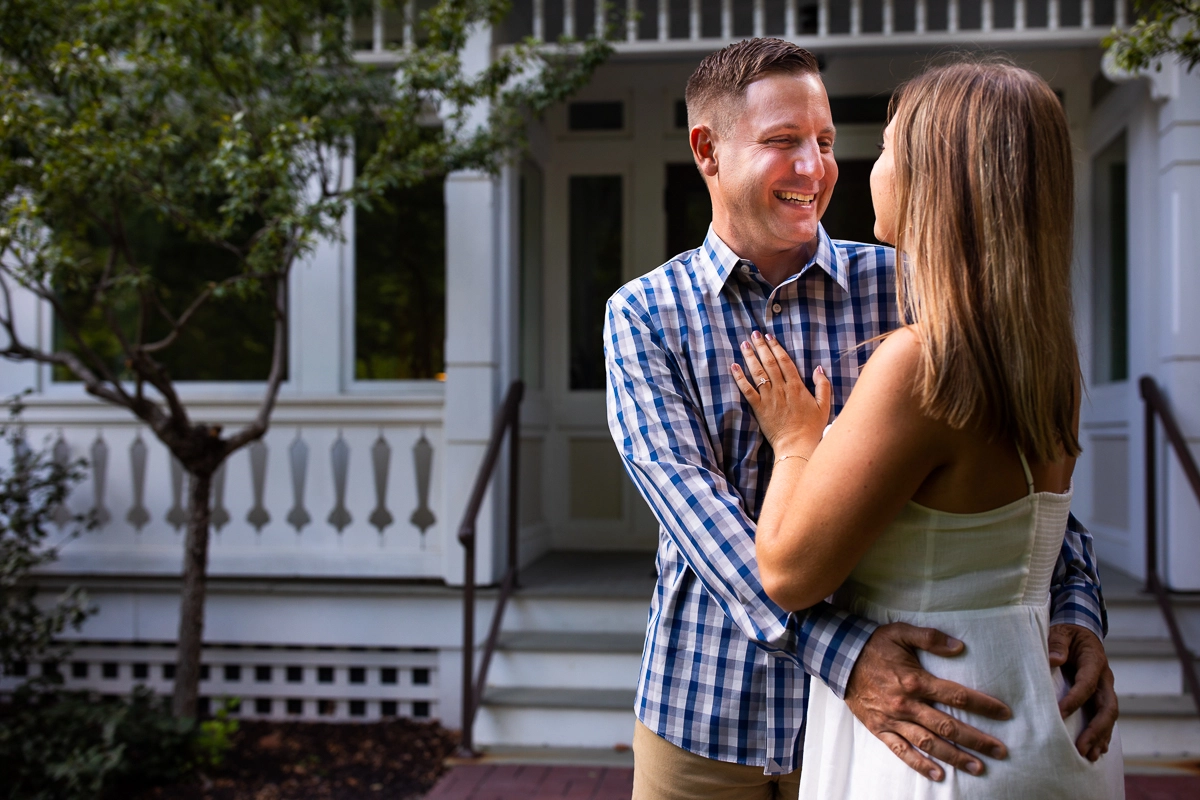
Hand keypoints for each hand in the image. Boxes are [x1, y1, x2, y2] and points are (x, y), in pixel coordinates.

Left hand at [731, 331, 829, 454]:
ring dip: (750, 357)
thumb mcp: (824, 405)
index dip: (776, 347)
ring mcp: (769, 398)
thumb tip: (819, 369)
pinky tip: (733, 367)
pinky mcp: (759, 408)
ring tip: (744, 344)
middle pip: (769, 362)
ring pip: (757, 373)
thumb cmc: (811, 427)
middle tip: (754, 334)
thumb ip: (823, 385)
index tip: (769, 337)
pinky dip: (739, 378)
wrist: (797, 445)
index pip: (785, 361)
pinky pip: (747, 390)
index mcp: (796, 386)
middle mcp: (781, 389)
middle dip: (761, 347)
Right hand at [844, 622, 1011, 780]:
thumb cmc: (873, 645)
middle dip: (976, 740)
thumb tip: (960, 647)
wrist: (838, 658)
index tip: (1004, 713)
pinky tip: (938, 775)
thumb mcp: (901, 632)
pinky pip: (902, 751)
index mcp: (915, 680)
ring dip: (955, 757)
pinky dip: (920, 765)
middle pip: (948, 726)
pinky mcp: (880, 728)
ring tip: (978, 768)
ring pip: (929, 743)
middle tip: (1000, 751)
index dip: (983, 705)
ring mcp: (893, 719)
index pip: (957, 696)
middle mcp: (907, 704)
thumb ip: (931, 638)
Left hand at [1049, 624, 1117, 760]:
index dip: (1075, 699)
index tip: (1059, 713)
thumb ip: (1057, 643)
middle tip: (1082, 749)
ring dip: (1101, 737)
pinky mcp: (1101, 697)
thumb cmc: (1067, 632)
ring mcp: (1105, 689)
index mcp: (1094, 661)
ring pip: (1109, 717)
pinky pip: (1105, 718)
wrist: (1081, 631)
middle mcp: (1104, 678)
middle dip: (1096, 729)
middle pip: (1107, 707)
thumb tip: (1054, 659)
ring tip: (1090, 756)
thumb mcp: (1061, 631)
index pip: (1087, 684)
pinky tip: (1097, 751)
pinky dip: (1103, 735)